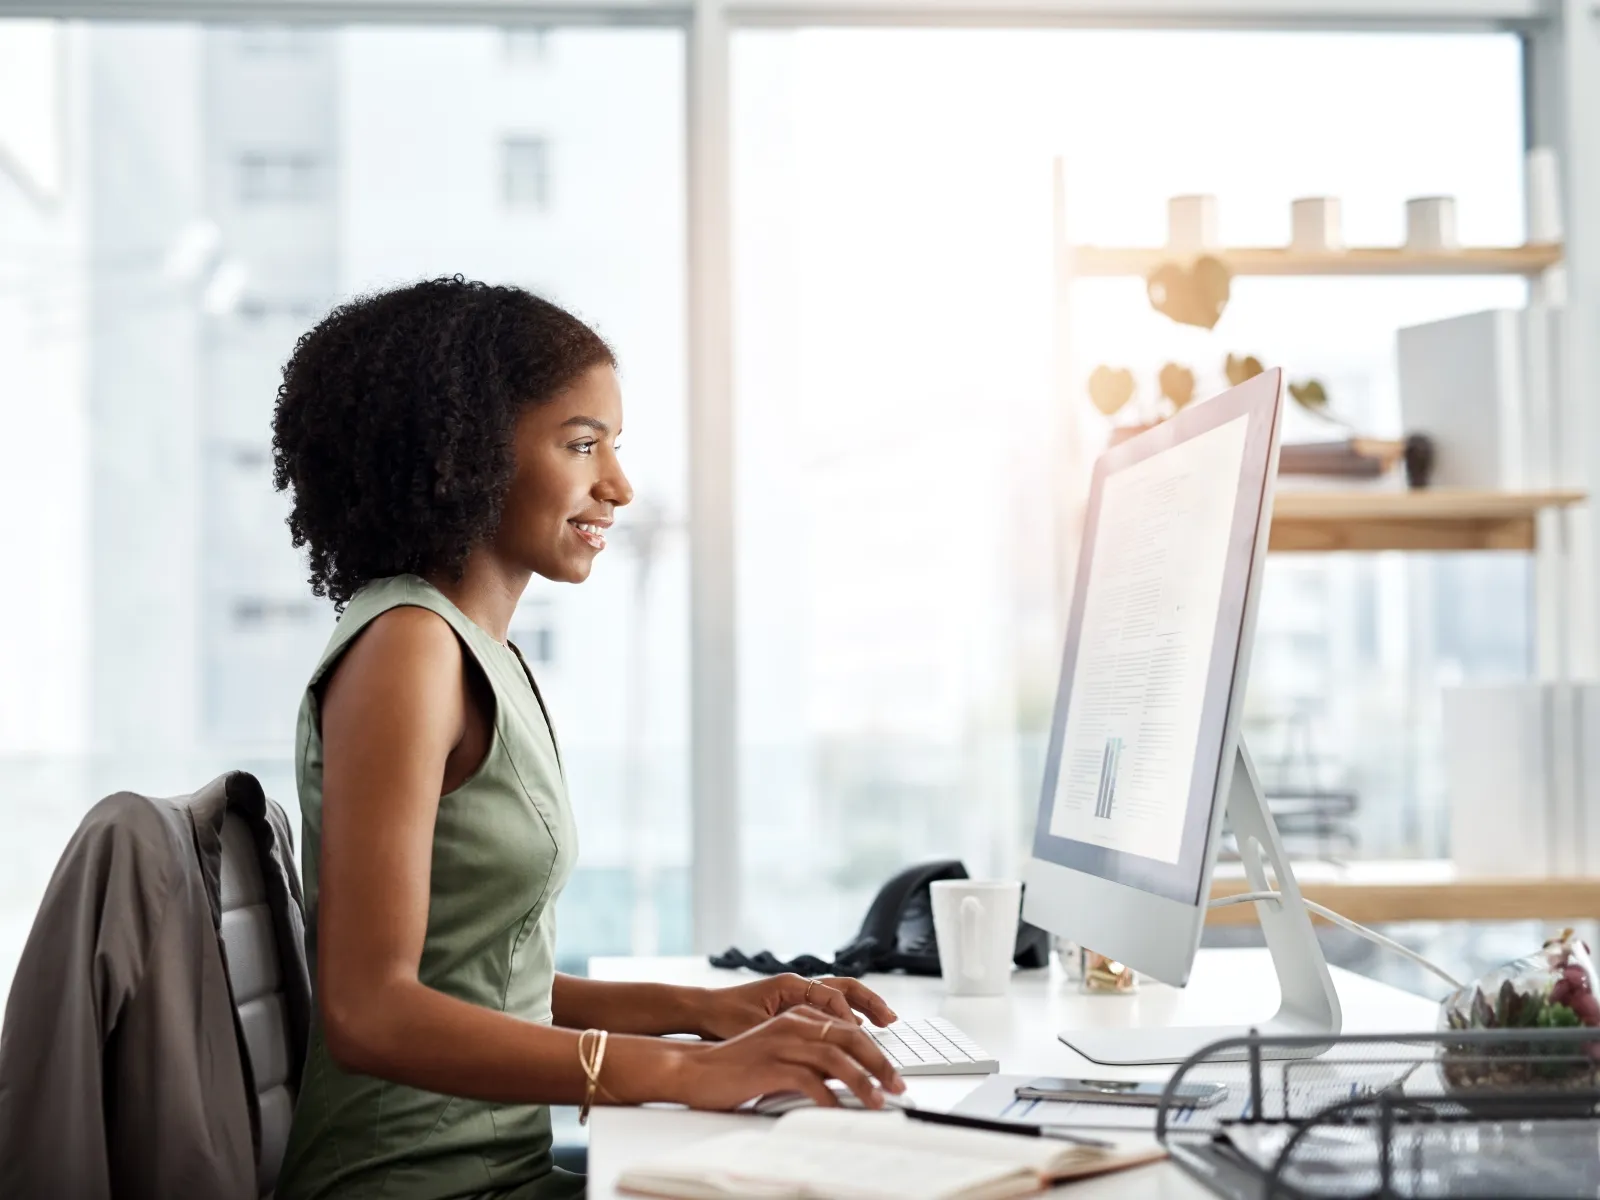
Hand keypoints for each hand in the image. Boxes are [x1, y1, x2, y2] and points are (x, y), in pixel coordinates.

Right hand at [670, 1008, 906, 1110]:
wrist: (696, 1070)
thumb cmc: (738, 1066)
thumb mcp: (781, 1054)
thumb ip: (811, 1057)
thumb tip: (848, 1077)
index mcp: (797, 1016)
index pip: (848, 1027)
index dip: (875, 1049)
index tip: (893, 1071)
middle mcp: (792, 1024)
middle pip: (849, 1037)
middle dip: (879, 1062)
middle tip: (898, 1085)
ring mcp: (782, 1043)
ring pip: (836, 1057)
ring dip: (863, 1080)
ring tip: (879, 1100)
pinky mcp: (770, 1065)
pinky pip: (810, 1081)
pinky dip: (830, 1097)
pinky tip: (841, 1111)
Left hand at [695, 973, 897, 1041]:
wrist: (701, 1011)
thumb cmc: (723, 1018)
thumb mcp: (756, 1028)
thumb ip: (787, 1035)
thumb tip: (818, 1048)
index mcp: (790, 984)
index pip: (830, 995)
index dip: (847, 1016)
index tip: (859, 1034)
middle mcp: (797, 985)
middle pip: (844, 987)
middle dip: (870, 1002)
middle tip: (891, 1019)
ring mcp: (797, 994)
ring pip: (840, 995)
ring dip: (864, 1007)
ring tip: (886, 1022)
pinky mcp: (795, 1007)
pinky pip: (830, 1007)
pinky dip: (848, 1016)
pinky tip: (859, 1032)